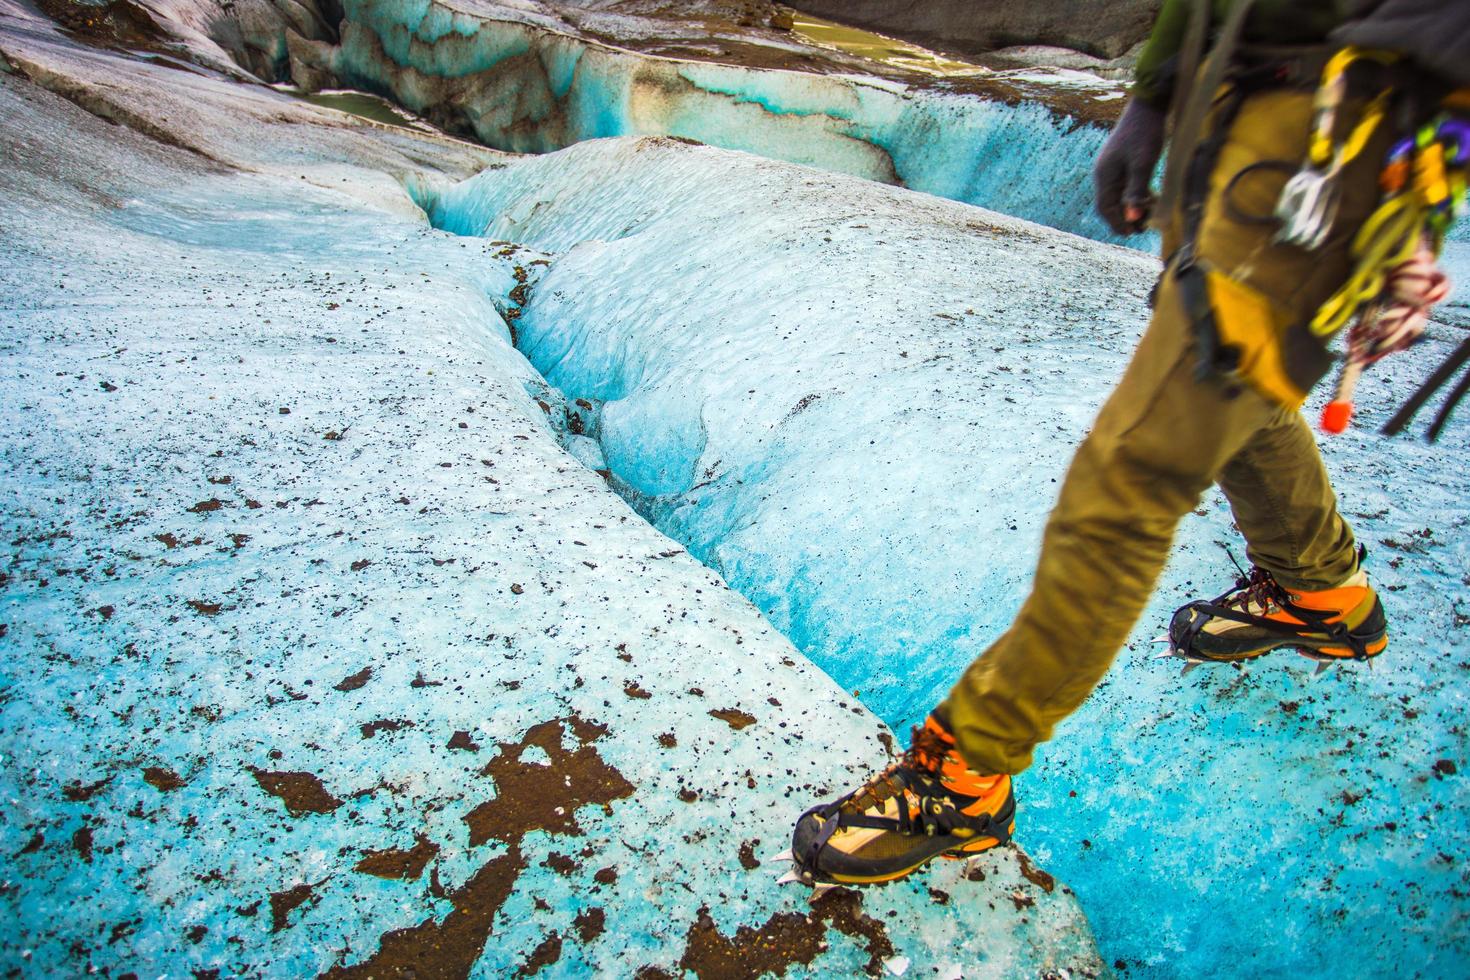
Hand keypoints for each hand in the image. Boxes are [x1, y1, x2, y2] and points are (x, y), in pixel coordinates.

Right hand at [1093, 99, 1165, 235]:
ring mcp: (1113, 167)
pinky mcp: (1124, 161)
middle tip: (1142, 229)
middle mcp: (1105, 173)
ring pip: (1119, 195)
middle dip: (1124, 218)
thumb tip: (1132, 218)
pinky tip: (1151, 198)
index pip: (1105, 208)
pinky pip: (1126, 185)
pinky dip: (1136, 195)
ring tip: (1148, 216)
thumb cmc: (1146, 133)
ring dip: (1131, 208)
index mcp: (1105, 175)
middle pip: (1110, 204)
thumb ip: (1136, 192)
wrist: (1149, 105)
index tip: (1132, 233)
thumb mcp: (1143, 164)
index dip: (1117, 223)